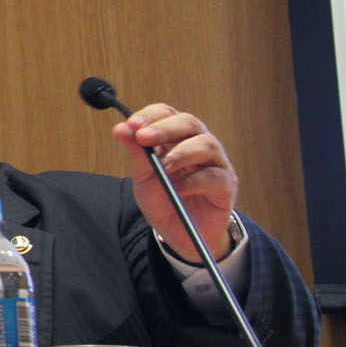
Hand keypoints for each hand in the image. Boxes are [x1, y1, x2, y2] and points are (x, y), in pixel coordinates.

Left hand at [112, 102, 239, 262]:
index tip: (132, 124)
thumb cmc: (163, 199)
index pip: (167, 114)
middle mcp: (198, 144)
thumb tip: (121, 128)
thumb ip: (136, 153)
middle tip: (144, 137)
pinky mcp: (226, 185)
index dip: (151, 115)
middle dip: (165, 128)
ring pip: (207, 144)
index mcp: (176, 138)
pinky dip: (194, 181)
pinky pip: (215, 176)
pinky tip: (179, 189)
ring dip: (181, 152)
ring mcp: (215, 163)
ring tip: (164, 167)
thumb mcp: (143, 177)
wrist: (178, 233)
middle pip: (189, 123)